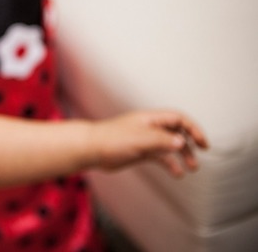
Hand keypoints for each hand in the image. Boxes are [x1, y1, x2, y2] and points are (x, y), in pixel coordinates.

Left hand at [89, 110, 208, 177]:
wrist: (90, 149)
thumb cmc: (112, 140)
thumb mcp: (139, 139)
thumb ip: (161, 140)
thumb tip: (181, 141)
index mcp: (150, 119)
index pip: (178, 118)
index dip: (193, 128)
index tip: (202, 143)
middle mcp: (149, 128)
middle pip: (177, 131)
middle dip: (191, 141)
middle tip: (201, 153)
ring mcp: (145, 140)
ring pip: (170, 145)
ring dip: (183, 155)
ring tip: (192, 168)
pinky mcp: (139, 152)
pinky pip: (160, 157)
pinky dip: (170, 164)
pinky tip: (177, 174)